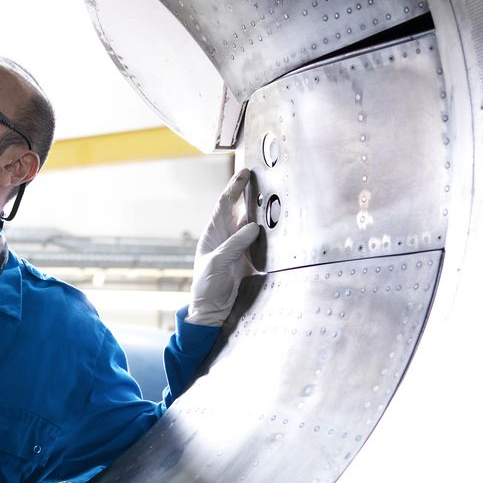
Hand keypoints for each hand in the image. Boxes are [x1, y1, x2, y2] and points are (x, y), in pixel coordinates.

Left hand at [188, 167, 260, 326]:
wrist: (212, 309)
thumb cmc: (207, 285)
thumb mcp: (218, 263)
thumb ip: (234, 245)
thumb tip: (253, 227)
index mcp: (213, 233)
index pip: (224, 204)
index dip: (234, 187)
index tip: (244, 173)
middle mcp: (226, 236)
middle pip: (239, 209)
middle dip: (249, 192)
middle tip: (262, 177)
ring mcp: (238, 246)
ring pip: (251, 223)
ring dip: (260, 210)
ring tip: (272, 195)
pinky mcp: (249, 258)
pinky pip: (260, 240)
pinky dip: (267, 231)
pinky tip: (276, 223)